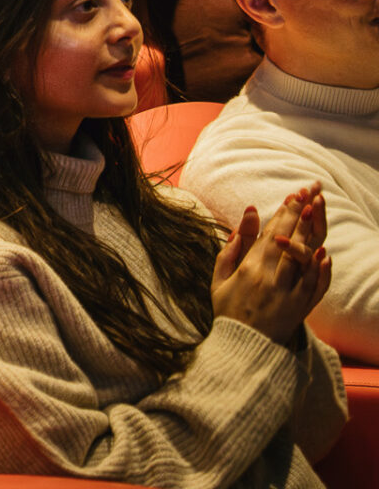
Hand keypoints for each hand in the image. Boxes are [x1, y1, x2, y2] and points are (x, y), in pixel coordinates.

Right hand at [211, 185, 330, 346]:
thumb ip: (229, 251)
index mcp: (249, 270)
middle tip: (309, 196)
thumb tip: (239, 227)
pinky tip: (324, 252)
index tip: (291, 197)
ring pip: (303, 258)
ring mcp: (288, 293)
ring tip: (317, 214)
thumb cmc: (228, 311)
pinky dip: (321, 267)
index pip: (269, 234)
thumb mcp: (218, 280)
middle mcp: (271, 278)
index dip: (282, 215)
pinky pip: (315, 284)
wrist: (243, 347)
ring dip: (310, 234)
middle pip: (288, 240)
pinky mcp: (301, 308)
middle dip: (299, 216)